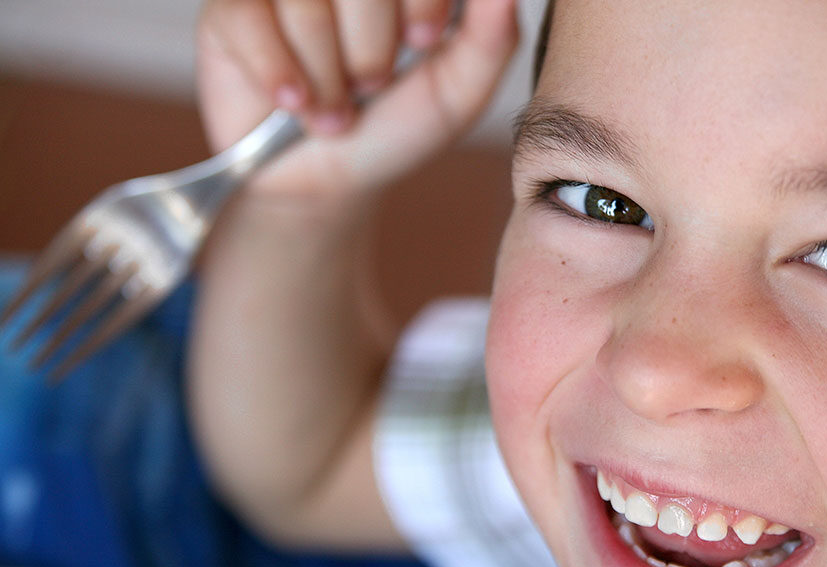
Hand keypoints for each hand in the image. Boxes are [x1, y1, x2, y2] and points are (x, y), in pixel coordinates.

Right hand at [195, 0, 518, 201]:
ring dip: (327, 74)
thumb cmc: (394, 128)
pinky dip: (279, 72)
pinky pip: (250, 18)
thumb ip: (490, 39)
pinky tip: (294, 102)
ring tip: (334, 106)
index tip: (424, 42)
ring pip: (306, 2)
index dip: (422, 0)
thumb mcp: (457, 93)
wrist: (327, 182)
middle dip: (373, 45)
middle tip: (372, 84)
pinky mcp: (229, 12)